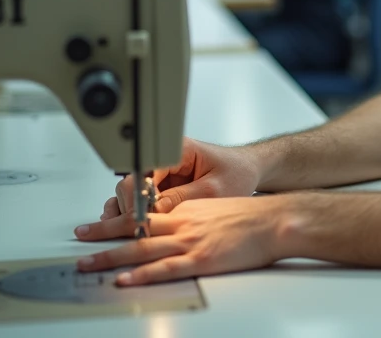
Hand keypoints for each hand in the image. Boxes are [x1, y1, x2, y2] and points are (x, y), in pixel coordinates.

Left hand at [75, 196, 286, 285]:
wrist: (275, 221)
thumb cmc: (251, 217)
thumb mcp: (214, 208)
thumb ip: (191, 218)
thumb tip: (173, 229)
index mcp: (186, 211)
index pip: (143, 214)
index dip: (117, 219)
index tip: (97, 223)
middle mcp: (183, 224)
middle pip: (134, 229)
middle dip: (103, 235)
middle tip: (80, 239)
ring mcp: (190, 242)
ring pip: (141, 249)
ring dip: (111, 256)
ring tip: (88, 263)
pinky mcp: (201, 260)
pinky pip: (165, 268)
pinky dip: (142, 275)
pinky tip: (125, 279)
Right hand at [102, 138, 260, 219]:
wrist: (248, 171)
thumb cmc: (237, 172)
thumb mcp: (213, 188)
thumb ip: (182, 199)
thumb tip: (154, 211)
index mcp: (177, 150)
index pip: (143, 171)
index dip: (140, 196)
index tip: (144, 217)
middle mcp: (165, 159)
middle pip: (132, 182)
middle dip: (133, 206)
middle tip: (142, 226)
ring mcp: (162, 174)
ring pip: (133, 193)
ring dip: (134, 211)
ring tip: (140, 228)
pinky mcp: (163, 187)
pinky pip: (143, 201)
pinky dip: (140, 214)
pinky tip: (144, 225)